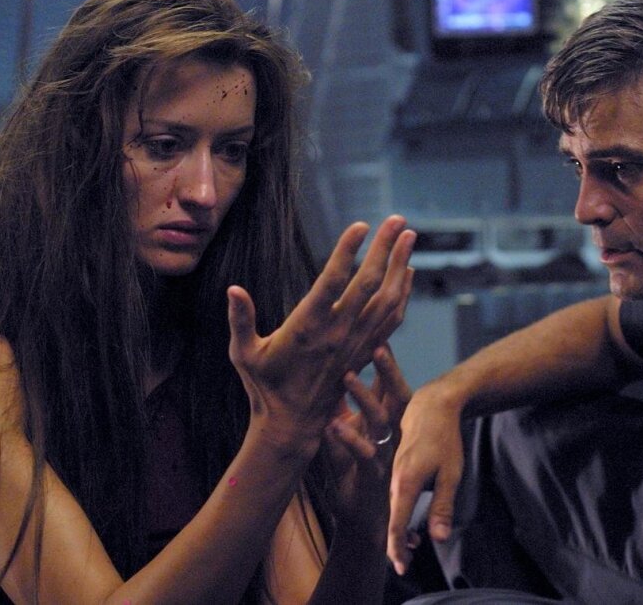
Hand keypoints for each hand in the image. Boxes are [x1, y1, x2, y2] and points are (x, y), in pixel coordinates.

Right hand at [227, 216, 414, 453]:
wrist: (294, 424)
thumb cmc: (264, 387)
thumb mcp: (243, 355)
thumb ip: (240, 320)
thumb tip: (233, 289)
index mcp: (308, 327)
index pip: (333, 281)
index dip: (348, 252)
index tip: (360, 226)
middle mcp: (338, 332)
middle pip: (369, 283)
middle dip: (386, 248)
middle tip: (397, 218)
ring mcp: (356, 342)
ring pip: (387, 299)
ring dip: (400, 266)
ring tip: (410, 236)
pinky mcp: (366, 351)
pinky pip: (391, 319)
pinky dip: (403, 293)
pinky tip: (408, 273)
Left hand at [324, 344, 412, 536]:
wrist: (361, 522)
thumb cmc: (353, 476)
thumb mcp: (343, 436)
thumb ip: (338, 411)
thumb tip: (328, 379)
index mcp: (383, 422)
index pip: (388, 385)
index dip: (385, 360)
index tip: (378, 332)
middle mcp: (389, 434)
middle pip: (396, 395)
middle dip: (388, 370)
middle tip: (377, 343)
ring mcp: (385, 453)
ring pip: (382, 420)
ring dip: (364, 397)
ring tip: (347, 376)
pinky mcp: (375, 475)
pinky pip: (364, 454)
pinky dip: (349, 439)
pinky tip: (335, 425)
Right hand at [387, 380, 465, 574]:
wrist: (432, 405)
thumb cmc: (445, 438)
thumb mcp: (450, 474)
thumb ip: (442, 506)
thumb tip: (439, 538)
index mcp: (405, 484)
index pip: (397, 525)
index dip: (398, 549)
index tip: (402, 569)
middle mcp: (394, 480)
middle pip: (392, 519)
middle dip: (397, 544)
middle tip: (405, 565)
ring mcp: (394, 471)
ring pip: (394, 507)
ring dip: (399, 528)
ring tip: (410, 548)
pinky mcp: (398, 465)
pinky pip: (396, 495)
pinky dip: (401, 512)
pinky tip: (410, 520)